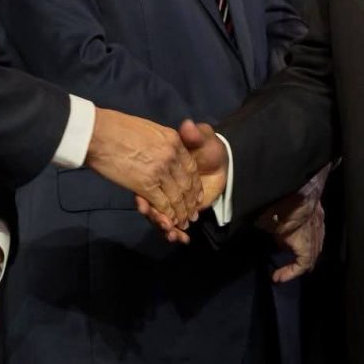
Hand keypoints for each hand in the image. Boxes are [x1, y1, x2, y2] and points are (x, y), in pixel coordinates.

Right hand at [86, 108, 200, 229]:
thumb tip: (165, 151)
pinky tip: (169, 221)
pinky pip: (162, 203)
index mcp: (174, 140)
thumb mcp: (150, 129)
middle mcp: (171, 156)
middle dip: (190, 202)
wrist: (98, 133)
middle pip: (187, 184)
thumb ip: (163, 142)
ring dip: (181, 212)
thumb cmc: (118, 128)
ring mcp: (160, 171)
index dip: (195, 184)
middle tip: (192, 215)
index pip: (191, 167)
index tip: (196, 195)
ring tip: (183, 223)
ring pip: (177, 196)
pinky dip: (167, 215)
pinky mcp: (146, 184)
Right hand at [134, 121, 227, 244]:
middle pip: (154, 205)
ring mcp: (171, 199)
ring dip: (165, 226)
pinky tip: (181, 239)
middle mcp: (163, 186)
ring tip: (171, 233)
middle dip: (154, 216)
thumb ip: (194, 135)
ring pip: (162, 216)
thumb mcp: (202, 138)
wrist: (221, 161)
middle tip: (161, 224)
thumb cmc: (209, 147)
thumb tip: (188, 125)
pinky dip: (176, 232)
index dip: (145, 196)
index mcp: (164, 170)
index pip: (151, 185)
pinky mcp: (182, 209)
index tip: (142, 205)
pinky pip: (175, 223)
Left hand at [261, 167, 327, 282]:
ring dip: (304, 248)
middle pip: (313, 255)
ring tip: (289, 248)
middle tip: (285, 267)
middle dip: (299, 264)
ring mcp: (319, 220)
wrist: (302, 180)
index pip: (303, 265)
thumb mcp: (266, 221)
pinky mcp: (318, 209)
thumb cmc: (284, 204)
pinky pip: (316, 228)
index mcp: (305, 242)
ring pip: (317, 241)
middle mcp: (316, 233)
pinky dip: (307, 234)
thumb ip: (264, 229)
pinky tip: (296, 228)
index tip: (276, 277)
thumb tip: (255, 227)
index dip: (290, 274)